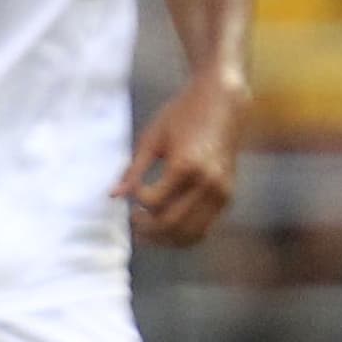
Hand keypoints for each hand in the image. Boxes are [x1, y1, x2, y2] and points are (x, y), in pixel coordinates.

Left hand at [116, 75, 241, 247]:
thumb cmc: (183, 114)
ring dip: (166, 238)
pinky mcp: (227, 196)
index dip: (137, 201)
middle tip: (133, 221)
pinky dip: (185, 235)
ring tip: (148, 230)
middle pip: (171, 224)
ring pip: (190, 234)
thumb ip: (134, 169)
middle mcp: (207, 183)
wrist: (223, 102)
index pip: (153, 201)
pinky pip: (204, 228)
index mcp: (185, 165)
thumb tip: (114, 196)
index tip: (131, 190)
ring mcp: (220, 192)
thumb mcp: (153, 137)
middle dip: (148, 228)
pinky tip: (168, 227)